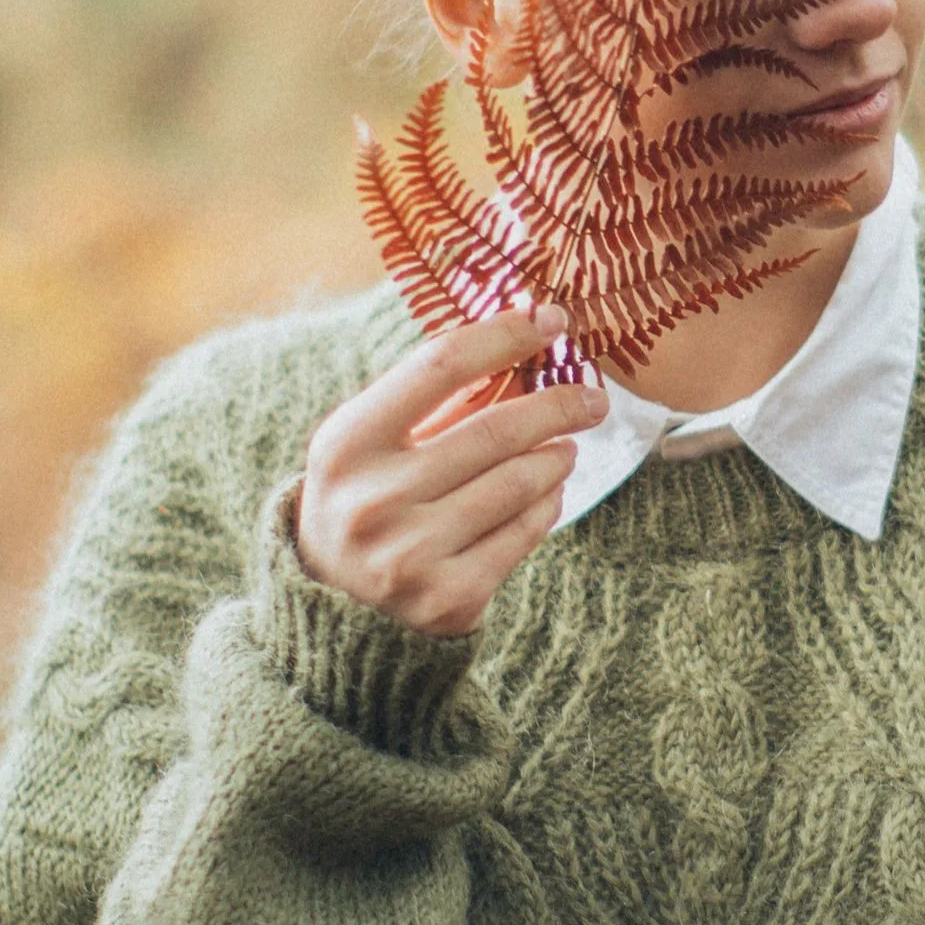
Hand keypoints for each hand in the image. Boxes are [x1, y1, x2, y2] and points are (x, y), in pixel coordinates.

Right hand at [295, 305, 602, 638]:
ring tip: (564, 448)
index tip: (552, 319)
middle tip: (592, 397)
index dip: (504, 335)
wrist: (333, 605)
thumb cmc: (365, 497)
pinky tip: (547, 493)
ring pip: (519, 484)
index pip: (440, 366)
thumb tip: (525, 342)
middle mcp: (374, 499)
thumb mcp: (371, 442)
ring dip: (556, 458)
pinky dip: (546, 505)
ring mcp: (410, 554)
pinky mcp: (448, 598)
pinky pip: (524, 533)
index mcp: (347, 443)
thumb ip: (436, 398)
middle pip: (494, 429)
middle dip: (558, 405)